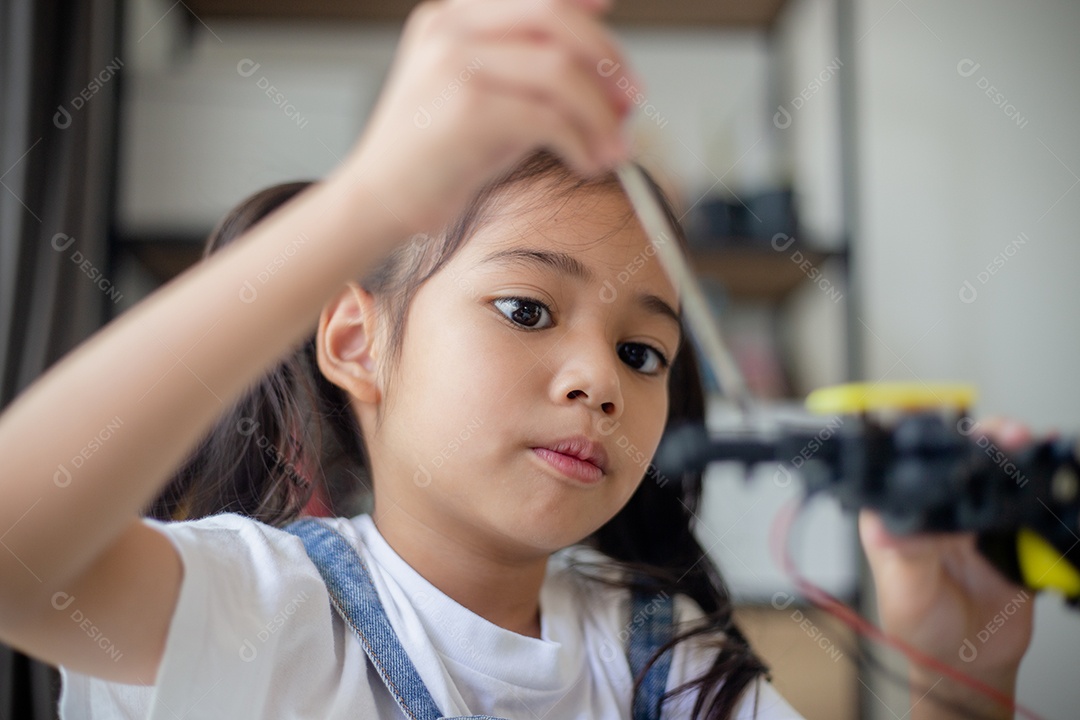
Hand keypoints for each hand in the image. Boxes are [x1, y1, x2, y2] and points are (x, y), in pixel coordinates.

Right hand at [333, 0, 636, 235]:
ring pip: (560, 69)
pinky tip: (587, 163)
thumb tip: (611, 74)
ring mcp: (455, 64)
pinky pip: (549, 116)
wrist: (381, 201)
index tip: (614, 36)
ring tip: (615, 147)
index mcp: (451, 17)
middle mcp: (450, 29)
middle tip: (631, 101)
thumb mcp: (488, 97)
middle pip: (555, 19)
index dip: (584, 9)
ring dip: (601, 113)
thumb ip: (536, 74)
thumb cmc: (438, 158)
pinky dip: (582, 142)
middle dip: (607, 59)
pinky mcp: (467, 108)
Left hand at [859, 417, 1035, 719]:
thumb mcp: (907, 592)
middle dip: (979, 435)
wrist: (969, 663)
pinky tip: (1048, 467)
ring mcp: (971, 515)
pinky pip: (1023, 498)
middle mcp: (931, 505)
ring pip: (991, 468)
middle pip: (953, 453)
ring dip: (1011, 451)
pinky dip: (1038, 480)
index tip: (936, 416)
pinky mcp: (1007, 529)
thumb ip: (907, 555)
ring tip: (1025, 442)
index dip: (916, 432)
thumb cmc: (920, 629)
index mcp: (893, 513)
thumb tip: (894, 527)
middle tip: (1002, 434)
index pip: (900, 460)